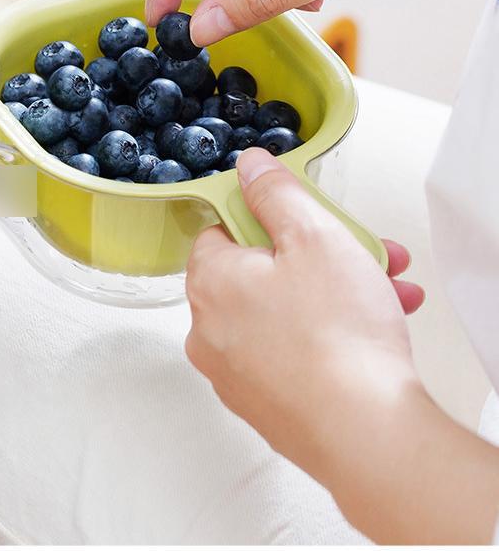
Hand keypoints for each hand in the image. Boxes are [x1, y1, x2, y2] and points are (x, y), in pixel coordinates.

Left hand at [186, 148, 498, 544]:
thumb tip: (248, 166)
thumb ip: (276, 193)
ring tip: (390, 289)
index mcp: (209, 282)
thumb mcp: (312, 235)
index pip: (224, 229)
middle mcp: (210, 331)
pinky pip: (295, 353)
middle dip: (321, 255)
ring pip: (286, 312)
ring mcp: (237, 375)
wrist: (364, 432)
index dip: (272, 218)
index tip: (310, 220)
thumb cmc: (336, 333)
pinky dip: (330, 335)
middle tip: (365, 253)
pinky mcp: (268, 407)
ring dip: (337, 292)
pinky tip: (376, 328)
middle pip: (261, 271)